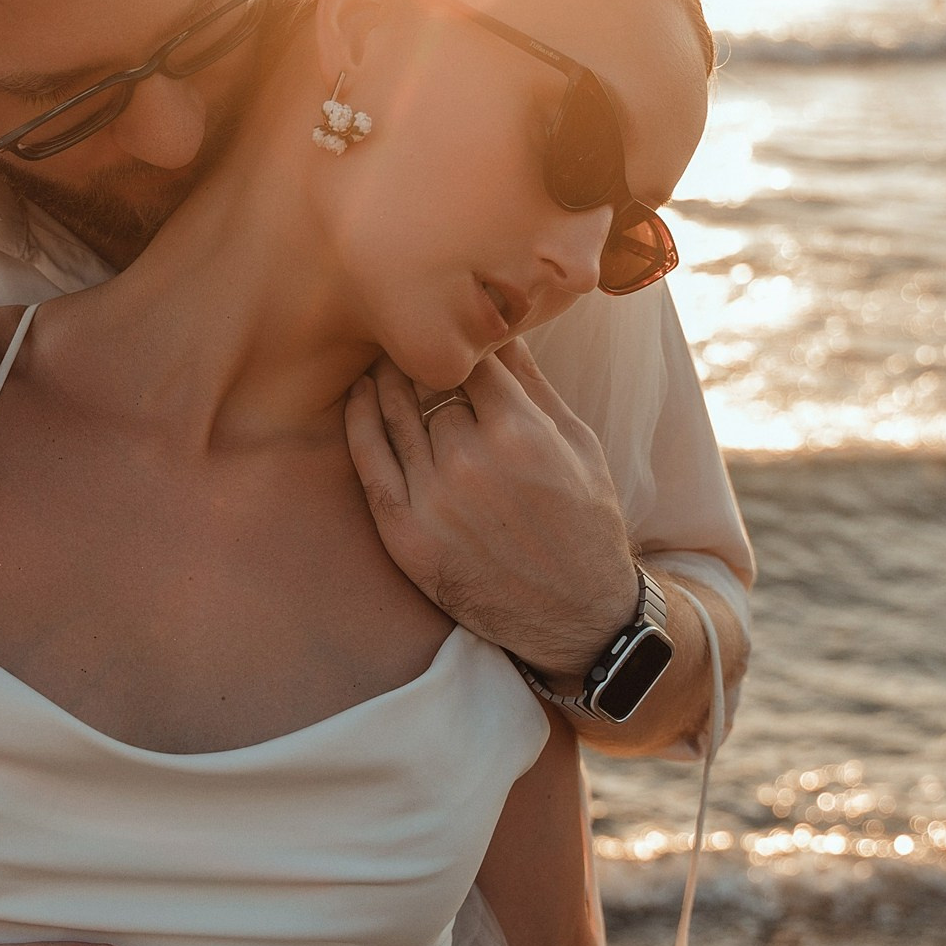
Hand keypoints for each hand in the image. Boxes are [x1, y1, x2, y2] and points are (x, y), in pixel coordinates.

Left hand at [344, 340, 637, 685]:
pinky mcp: (404, 534)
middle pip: (433, 387)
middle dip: (432, 368)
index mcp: (521, 435)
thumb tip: (505, 328)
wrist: (576, 617)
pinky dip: (360, 422)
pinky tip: (359, 396)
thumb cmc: (586, 525)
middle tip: (415, 338)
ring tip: (385, 357)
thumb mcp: (580, 446)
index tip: (459, 331)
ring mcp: (432, 501)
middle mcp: (471, 463)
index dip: (466, 343)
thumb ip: (537, 387)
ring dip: (389, 382)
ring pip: (398, 415)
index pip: (475, 361)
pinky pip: (369, 462)